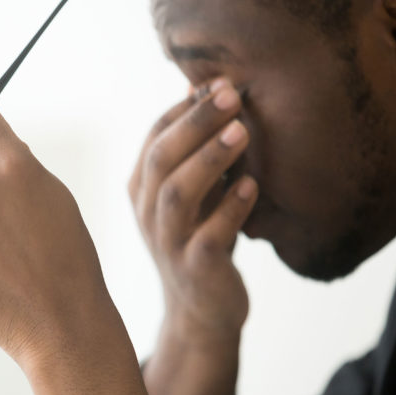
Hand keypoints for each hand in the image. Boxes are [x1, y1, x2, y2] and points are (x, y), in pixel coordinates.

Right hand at [128, 78, 257, 394]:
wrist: (202, 312)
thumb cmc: (202, 238)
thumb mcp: (196, 191)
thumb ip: (197, 147)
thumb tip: (205, 87)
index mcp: (142, 188)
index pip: (155, 137)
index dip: (184, 108)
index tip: (218, 82)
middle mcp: (147, 213)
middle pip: (162, 157)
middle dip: (195, 122)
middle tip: (231, 93)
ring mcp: (169, 242)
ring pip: (178, 194)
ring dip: (211, 159)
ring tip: (243, 131)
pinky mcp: (196, 268)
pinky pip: (211, 236)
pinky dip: (231, 208)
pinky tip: (253, 186)